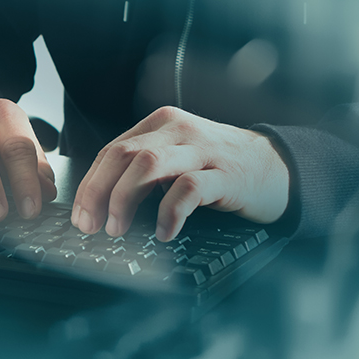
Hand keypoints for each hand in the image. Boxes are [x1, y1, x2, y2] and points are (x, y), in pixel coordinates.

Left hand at [71, 106, 289, 240]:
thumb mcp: (176, 160)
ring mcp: (202, 151)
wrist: (277, 168)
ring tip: (118, 229)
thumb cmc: (219, 168)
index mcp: (161, 125)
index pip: (112, 151)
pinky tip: (164, 232)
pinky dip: (170, 213)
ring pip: (148, 165)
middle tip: (91, 225)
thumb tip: (100, 205)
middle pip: (123, 155)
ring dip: (124, 199)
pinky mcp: (226, 174)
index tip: (80, 215)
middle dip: (98, 192)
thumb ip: (143, 172)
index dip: (90, 184)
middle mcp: (179, 132)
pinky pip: (189, 189)